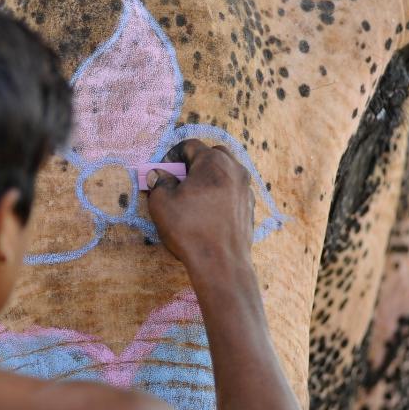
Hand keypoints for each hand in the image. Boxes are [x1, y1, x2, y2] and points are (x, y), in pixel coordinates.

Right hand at [145, 139, 254, 275]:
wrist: (221, 264)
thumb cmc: (190, 229)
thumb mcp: (162, 202)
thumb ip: (159, 182)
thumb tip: (158, 175)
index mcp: (214, 162)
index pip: (190, 145)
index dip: (171, 155)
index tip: (162, 171)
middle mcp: (235, 169)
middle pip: (213, 154)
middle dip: (194, 162)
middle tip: (179, 180)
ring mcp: (246, 189)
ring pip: (225, 172)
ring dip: (208, 177)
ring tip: (193, 196)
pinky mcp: (250, 207)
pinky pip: (232, 190)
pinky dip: (220, 193)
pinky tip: (207, 211)